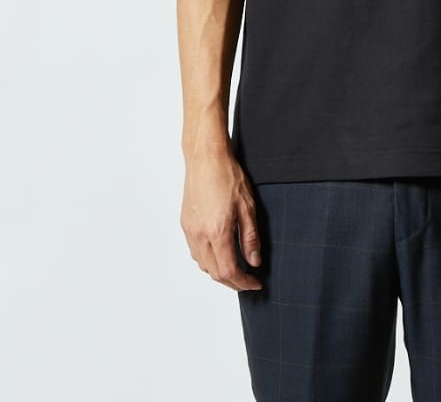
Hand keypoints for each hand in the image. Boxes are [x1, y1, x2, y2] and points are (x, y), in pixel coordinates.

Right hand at [180, 151, 263, 290]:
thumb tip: (253, 261)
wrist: (205, 158)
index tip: (255, 283)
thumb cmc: (227, 175)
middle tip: (248, 280)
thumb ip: (250, 237)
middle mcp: (200, 235)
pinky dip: (208, 260)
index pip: (229, 270)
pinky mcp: (185, 224)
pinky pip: (195, 252)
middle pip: (214, 272)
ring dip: (219, 272)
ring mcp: (190, 230)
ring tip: (236, 269)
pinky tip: (219, 253)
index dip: (243, 282)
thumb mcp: (247, 206)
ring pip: (203, 265)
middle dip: (232, 282)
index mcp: (217, 232)